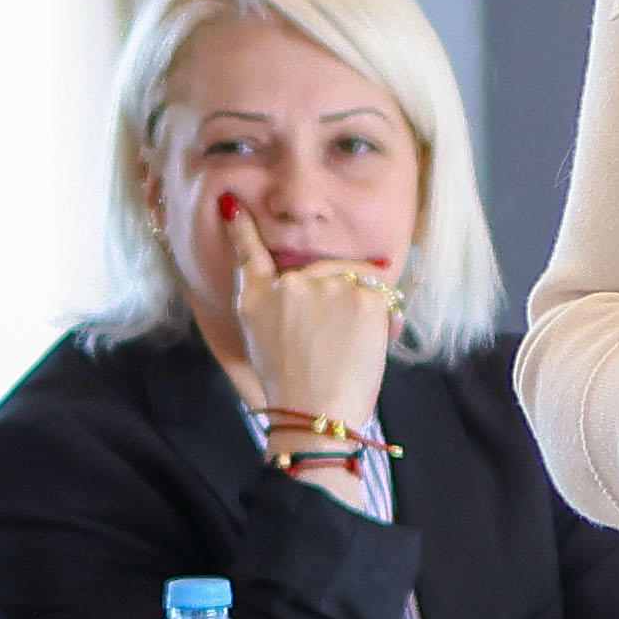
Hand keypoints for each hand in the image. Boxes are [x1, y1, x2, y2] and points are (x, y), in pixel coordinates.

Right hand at [208, 191, 403, 440]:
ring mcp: (326, 284)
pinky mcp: (363, 294)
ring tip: (353, 350)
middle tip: (335, 345)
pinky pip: (383, 296)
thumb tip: (302, 285)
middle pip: (323, 271)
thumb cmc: (292, 390)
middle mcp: (288, 284)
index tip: (231, 203)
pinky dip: (386, 320)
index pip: (247, 254)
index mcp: (256, 298)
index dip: (240, 228)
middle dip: (338, 299)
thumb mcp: (263, 344)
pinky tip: (375, 344)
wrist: (313, 414)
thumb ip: (278, 307)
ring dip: (363, 310)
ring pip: (356, 282)